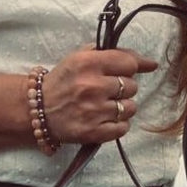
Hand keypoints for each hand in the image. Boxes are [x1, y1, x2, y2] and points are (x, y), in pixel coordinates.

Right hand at [42, 47, 157, 144]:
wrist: (37, 110)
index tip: (127, 72)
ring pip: (130, 108)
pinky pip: (123, 128)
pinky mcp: (93, 132)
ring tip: (107, 107)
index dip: (131, 67)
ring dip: (123, 108)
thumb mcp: (79, 58)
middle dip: (124, 88)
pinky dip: (119, 125)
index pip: (129, 63)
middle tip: (108, 91)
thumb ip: (111, 54)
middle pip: (131, 86)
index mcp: (88, 63)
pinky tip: (106, 120)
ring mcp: (93, 111)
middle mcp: (92, 86)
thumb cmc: (62, 82)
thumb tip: (149, 63)